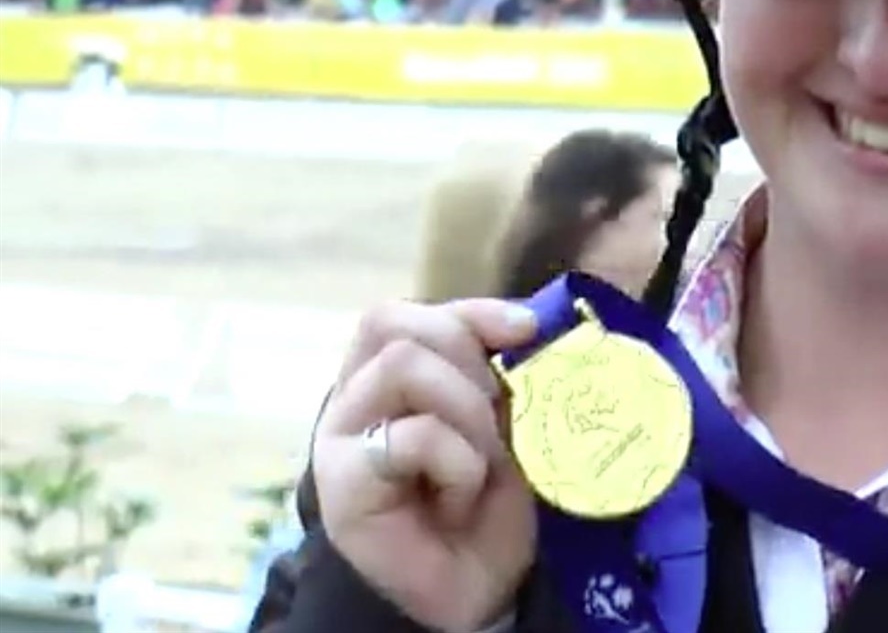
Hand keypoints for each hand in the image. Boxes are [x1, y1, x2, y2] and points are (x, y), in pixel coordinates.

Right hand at [313, 298, 537, 631]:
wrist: (473, 590)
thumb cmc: (487, 506)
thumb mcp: (504, 423)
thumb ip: (498, 372)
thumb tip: (531, 321)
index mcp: (385, 376)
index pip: (407, 313)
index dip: (468, 311)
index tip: (527, 329)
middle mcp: (354, 398)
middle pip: (397, 326)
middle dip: (468, 361)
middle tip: (498, 416)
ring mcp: (341, 437)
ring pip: (404, 366)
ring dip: (466, 412)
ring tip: (480, 464)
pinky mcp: (343, 482)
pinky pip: (414, 435)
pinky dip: (458, 464)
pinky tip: (459, 500)